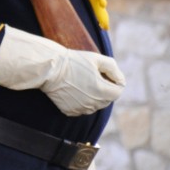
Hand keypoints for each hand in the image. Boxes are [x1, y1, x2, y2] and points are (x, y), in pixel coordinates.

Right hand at [0, 26, 125, 115]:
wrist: (48, 68)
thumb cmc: (73, 61)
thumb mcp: (97, 58)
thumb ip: (114, 69)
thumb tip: (121, 81)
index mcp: (103, 91)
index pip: (118, 90)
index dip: (112, 80)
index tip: (101, 72)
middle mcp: (94, 104)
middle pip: (107, 99)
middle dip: (103, 88)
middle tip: (89, 75)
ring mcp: (81, 109)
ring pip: (94, 105)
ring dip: (92, 95)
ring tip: (79, 81)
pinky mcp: (70, 111)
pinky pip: (81, 108)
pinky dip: (79, 100)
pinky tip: (71, 89)